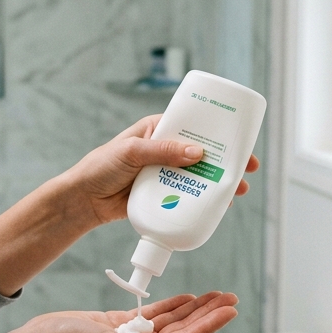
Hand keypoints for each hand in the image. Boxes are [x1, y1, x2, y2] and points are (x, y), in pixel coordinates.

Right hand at [24, 291, 238, 332]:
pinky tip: (185, 297)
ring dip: (193, 307)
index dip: (210, 324)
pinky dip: (170, 305)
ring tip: (215, 295)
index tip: (230, 310)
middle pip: (184, 329)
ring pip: (171, 320)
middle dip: (208, 313)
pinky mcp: (119, 325)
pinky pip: (152, 314)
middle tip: (230, 297)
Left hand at [64, 115, 259, 225]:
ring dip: (219, 183)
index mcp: (159, 130)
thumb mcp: (132, 151)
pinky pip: (187, 196)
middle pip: (203, 153)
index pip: (194, 126)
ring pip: (198, 176)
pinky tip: (217, 206)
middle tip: (247, 169)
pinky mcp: (162, 195)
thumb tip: (198, 153)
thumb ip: (163, 151)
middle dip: (227, 161)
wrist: (84, 200)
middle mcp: (165, 150)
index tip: (239, 138)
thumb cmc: (102, 166)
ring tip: (237, 192)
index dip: (218, 132)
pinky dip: (203, 201)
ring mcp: (165, 173)